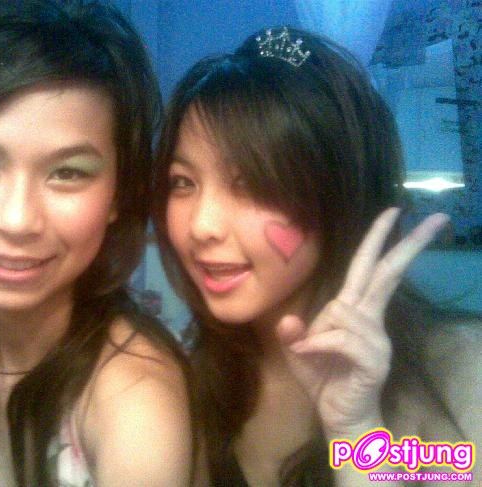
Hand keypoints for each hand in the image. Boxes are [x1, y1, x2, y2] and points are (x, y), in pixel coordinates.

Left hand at [276, 208, 448, 438]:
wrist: (339, 419)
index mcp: (354, 312)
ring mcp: (377, 340)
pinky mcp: (375, 361)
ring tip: (310, 351)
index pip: (368, 269)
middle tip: (434, 218)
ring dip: (320, 330)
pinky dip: (320, 344)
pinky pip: (342, 339)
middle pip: (387, 275)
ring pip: (346, 312)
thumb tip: (290, 320)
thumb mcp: (299, 352)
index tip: (394, 212)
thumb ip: (293, 334)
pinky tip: (312, 355)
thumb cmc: (323, 380)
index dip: (378, 240)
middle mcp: (370, 321)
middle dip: (405, 246)